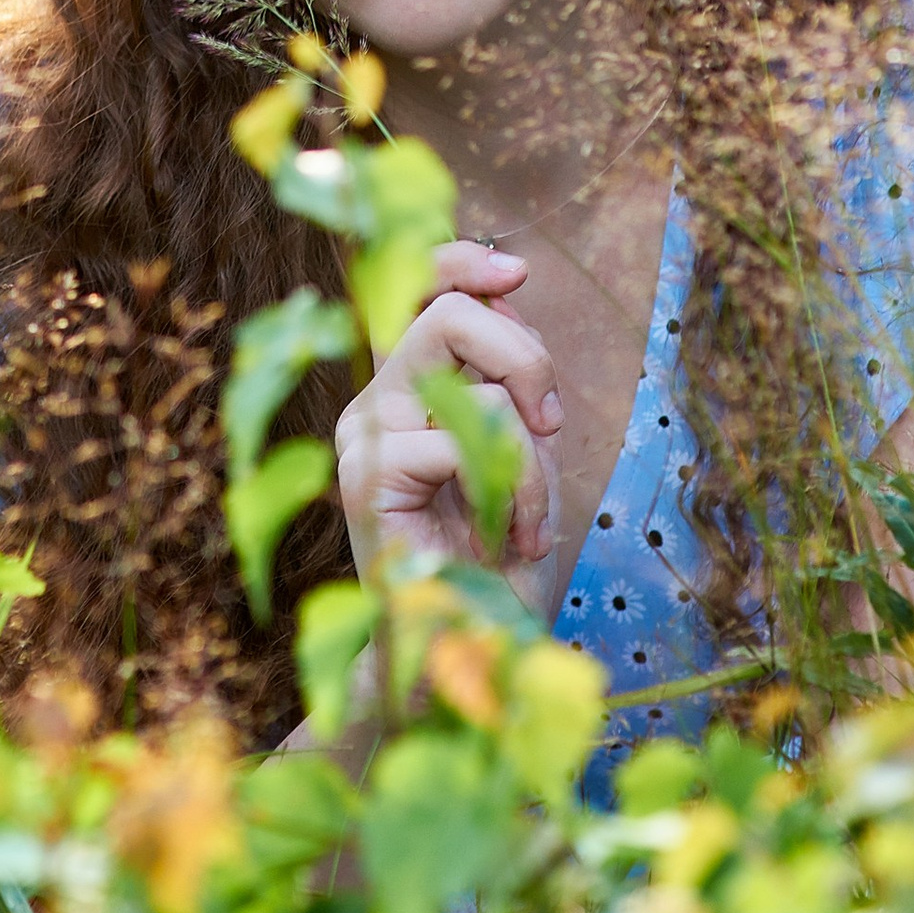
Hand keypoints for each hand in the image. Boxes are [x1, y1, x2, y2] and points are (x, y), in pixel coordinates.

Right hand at [333, 242, 561, 580]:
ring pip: (473, 383)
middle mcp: (374, 402)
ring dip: (529, 454)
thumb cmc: (496, 559)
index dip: (462, 260)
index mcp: (404, 388)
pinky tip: (507, 540)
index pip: (418, 289)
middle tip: (549, 421)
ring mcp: (363, 436)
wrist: (463, 652)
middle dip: (524, 354)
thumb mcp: (516, 449)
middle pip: (447, 309)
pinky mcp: (368, 475)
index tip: (517, 273)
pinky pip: (471, 442)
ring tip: (529, 518)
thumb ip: (503, 375)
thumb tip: (509, 293)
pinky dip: (515, 491)